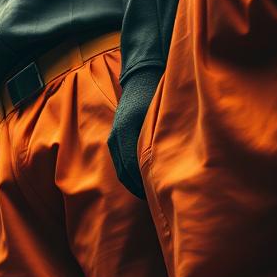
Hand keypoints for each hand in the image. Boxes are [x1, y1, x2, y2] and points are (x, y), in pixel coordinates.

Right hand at [108, 66, 161, 199]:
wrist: (140, 77)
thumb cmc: (153, 92)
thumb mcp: (158, 114)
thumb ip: (156, 138)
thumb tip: (162, 165)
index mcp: (124, 133)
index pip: (130, 168)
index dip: (141, 185)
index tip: (155, 196)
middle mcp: (115, 138)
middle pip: (124, 173)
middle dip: (137, 188)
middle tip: (154, 200)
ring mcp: (113, 138)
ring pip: (121, 169)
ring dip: (133, 182)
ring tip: (148, 192)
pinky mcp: (116, 138)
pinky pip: (121, 162)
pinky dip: (130, 173)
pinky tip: (141, 178)